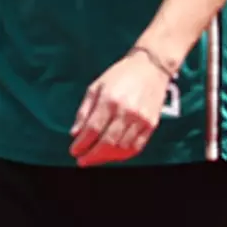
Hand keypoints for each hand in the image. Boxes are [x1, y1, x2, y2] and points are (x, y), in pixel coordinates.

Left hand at [69, 50, 172, 166]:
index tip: (74, 151)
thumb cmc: (121, 75)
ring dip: (106, 157)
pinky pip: (137, 147)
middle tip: (82, 160)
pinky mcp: (152, 124)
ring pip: (121, 148)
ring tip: (96, 157)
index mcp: (110, 100)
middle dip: (91, 156)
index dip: (80, 144)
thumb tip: (75, 133)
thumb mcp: (96, 87)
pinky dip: (123, 155)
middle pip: (106, 143)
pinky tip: (114, 154)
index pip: (92, 130)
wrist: (152, 66)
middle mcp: (127, 111)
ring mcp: (141, 119)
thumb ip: (84, 111)